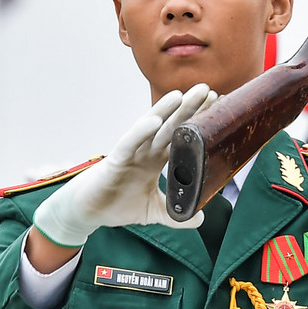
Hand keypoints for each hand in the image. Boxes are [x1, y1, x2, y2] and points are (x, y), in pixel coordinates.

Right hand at [32, 87, 214, 247]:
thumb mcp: (154, 212)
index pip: (183, 138)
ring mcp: (132, 152)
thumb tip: (199, 218)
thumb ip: (176, 215)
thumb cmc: (118, 204)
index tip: (217, 108)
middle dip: (189, 109)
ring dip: (167, 110)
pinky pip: (130, 142)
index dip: (199, 124)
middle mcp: (146, 151)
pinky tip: (155, 120)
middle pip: (172, 126)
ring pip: (152, 128)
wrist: (90, 213)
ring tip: (183, 94)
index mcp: (157, 159)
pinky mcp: (116, 159)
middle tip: (207, 90)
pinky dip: (141, 130)